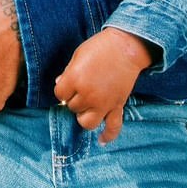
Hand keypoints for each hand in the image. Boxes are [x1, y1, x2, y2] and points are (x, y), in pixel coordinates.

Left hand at [54, 27, 153, 143]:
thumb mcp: (77, 55)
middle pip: (72, 107)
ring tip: (86, 108)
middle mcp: (88, 94)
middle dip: (74, 99)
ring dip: (84, 116)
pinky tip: (102, 140)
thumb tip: (60, 84)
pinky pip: (113, 127)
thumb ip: (68, 72)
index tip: (68, 83)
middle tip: (80, 88)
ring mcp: (103, 102)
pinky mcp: (117, 105)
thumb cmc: (100, 47)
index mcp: (75, 79)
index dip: (63, 90)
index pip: (60, 95)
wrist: (126, 47)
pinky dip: (108, 135)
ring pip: (87, 122)